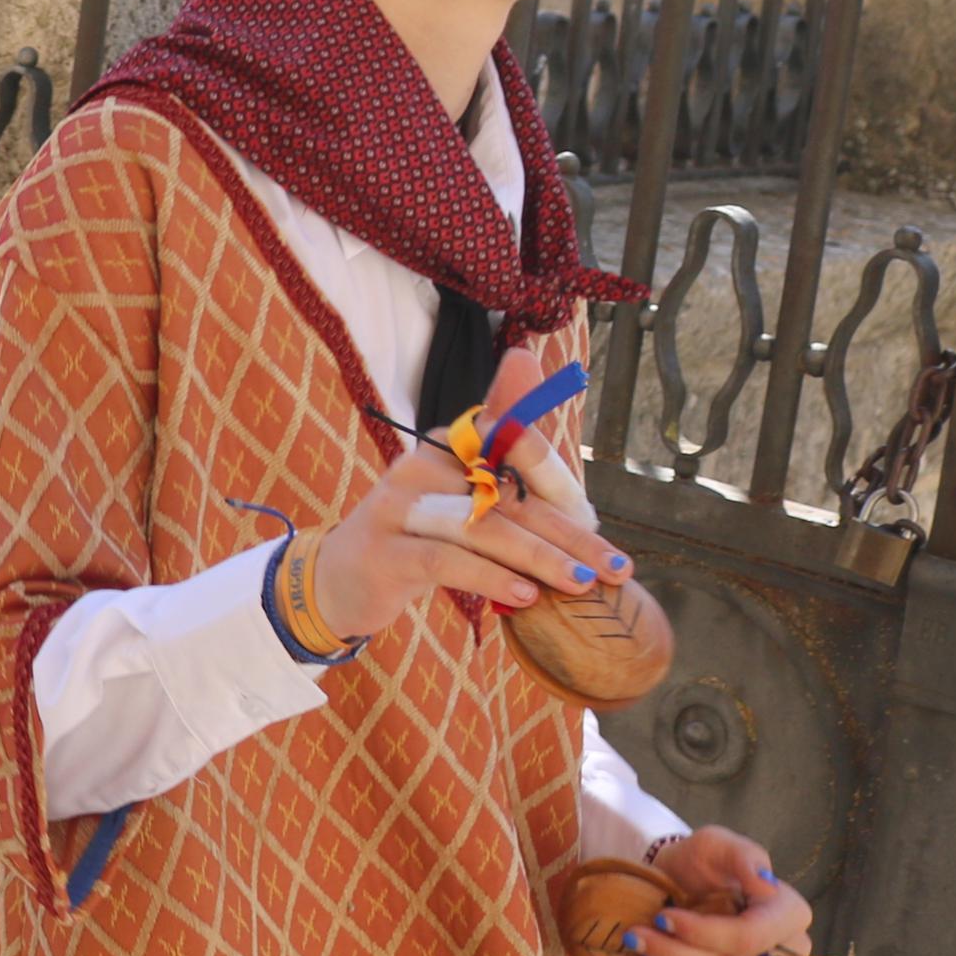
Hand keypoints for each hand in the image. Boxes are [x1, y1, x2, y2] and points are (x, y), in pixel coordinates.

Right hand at [312, 346, 628, 640]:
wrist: (340, 580)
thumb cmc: (419, 536)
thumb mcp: (468, 497)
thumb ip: (512, 451)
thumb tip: (528, 359)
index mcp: (447, 443)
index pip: (518, 454)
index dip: (565, 490)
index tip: (603, 532)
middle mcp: (420, 464)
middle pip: (508, 495)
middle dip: (569, 533)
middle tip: (614, 568)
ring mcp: (397, 505)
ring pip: (481, 526)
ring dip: (539, 556)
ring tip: (581, 582)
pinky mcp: (384, 550)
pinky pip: (445, 559)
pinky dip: (490, 578)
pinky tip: (524, 596)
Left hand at [619, 826, 817, 955]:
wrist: (677, 889)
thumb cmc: (698, 865)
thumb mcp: (714, 845)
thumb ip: (742, 854)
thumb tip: (765, 882)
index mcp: (789, 913)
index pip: (753, 936)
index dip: (705, 933)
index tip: (663, 917)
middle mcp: (790, 953)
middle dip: (679, 955)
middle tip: (637, 938)